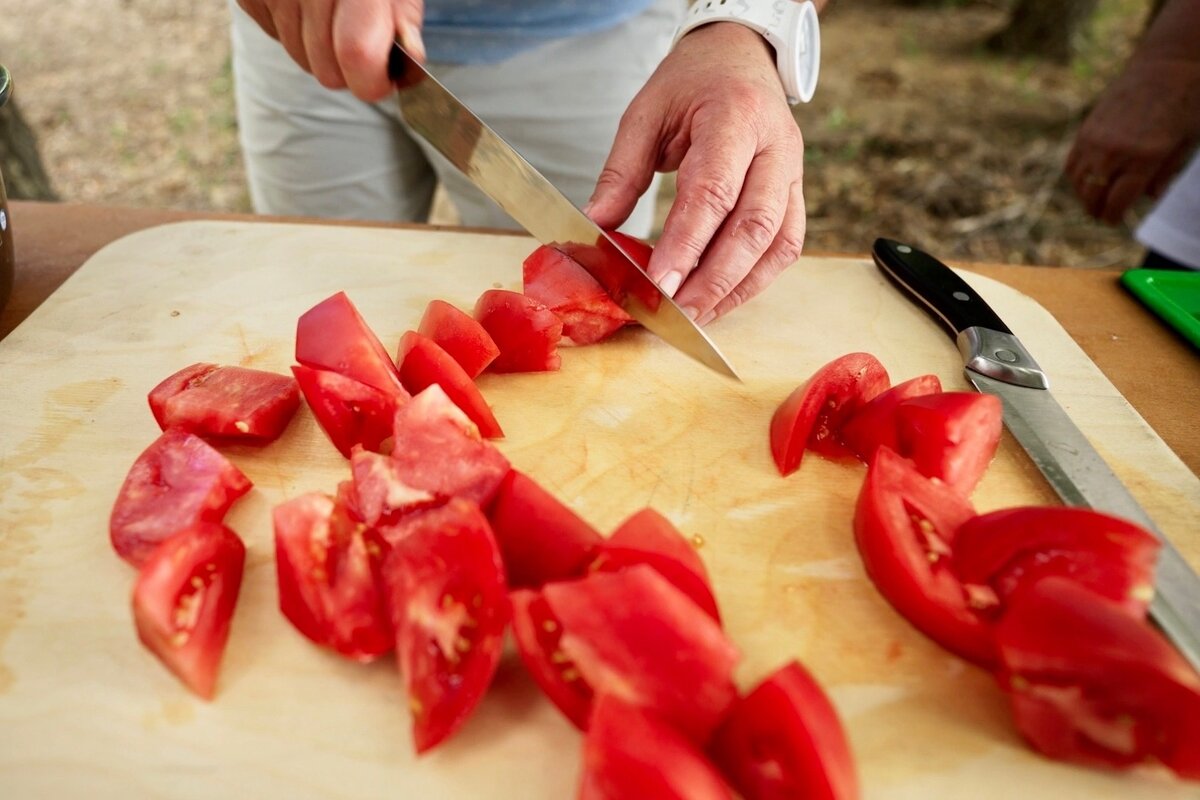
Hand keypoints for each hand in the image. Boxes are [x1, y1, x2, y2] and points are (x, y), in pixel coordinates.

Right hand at [237, 0, 425, 100]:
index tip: (384, 80)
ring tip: (333, 16)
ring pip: (301, 59)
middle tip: (361, 41)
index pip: (357, 53)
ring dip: (321, 51)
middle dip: (348, 69)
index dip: (373, 80)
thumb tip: (409, 64)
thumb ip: (405, 20)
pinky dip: (296, 31)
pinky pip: (277, 39)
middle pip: (326, 70)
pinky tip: (307, 5)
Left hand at [586, 22, 806, 324]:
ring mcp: (794, 171)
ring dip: (738, 287)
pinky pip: (786, 246)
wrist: (740, 55)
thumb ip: (621, 172)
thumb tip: (595, 226)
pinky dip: (756, 279)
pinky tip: (723, 298)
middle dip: (714, 278)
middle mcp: (775, 146)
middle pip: (753, 226)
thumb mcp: (645, 113)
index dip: (687, 244)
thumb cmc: (692, 83)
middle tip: (677, 313)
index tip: (660, 284)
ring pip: (778, 243)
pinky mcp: (798, 192)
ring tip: (698, 315)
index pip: (713, 191)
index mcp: (735, 116)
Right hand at [1065, 57, 1199, 224]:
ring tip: (1094, 199)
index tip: (1114, 221)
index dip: (1113, 216)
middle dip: (1097, 210)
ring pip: (1079, 183)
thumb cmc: (1186, 103)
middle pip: (1094, 196)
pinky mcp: (1086, 130)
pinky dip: (1077, 176)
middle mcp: (1116, 151)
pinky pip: (1072, 164)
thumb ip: (1166, 173)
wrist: (1166, 66)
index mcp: (1146, 157)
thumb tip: (1148, 198)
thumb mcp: (1187, 142)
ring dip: (1085, 195)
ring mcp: (1097, 140)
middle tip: (1103, 215)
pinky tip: (1087, 179)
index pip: (1117, 202)